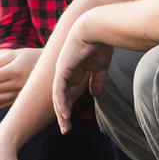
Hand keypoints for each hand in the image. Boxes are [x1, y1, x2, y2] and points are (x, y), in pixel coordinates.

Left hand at [52, 19, 112, 133]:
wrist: (97, 29)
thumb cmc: (100, 44)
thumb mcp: (100, 67)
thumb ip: (97, 80)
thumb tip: (96, 95)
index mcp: (74, 72)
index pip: (68, 94)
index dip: (69, 108)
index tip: (72, 122)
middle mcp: (65, 73)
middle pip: (61, 98)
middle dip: (63, 115)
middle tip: (66, 130)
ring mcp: (62, 71)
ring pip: (58, 96)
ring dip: (61, 113)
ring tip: (65, 127)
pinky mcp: (62, 69)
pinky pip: (59, 89)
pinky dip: (61, 102)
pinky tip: (64, 114)